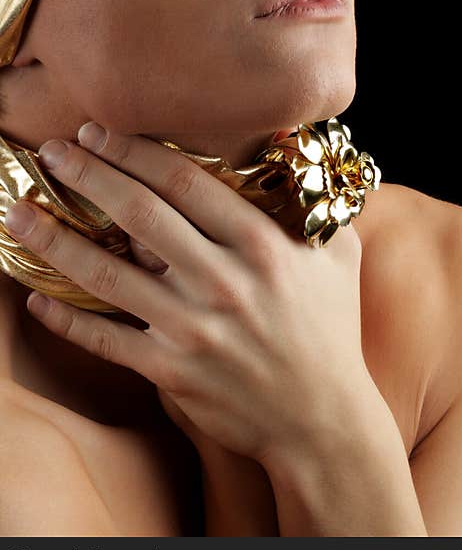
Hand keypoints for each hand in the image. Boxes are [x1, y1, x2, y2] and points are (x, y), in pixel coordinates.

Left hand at [4, 123, 375, 464]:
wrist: (322, 417)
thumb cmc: (331, 329)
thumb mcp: (340, 256)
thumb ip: (317, 206)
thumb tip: (299, 154)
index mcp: (261, 244)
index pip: (184, 181)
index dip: (134, 151)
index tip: (99, 132)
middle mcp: (222, 279)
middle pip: (138, 213)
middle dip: (87, 175)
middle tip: (52, 152)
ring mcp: (193, 327)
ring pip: (106, 272)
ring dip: (54, 238)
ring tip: (18, 213)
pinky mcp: (170, 370)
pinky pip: (104, 339)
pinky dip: (65, 318)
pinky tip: (34, 297)